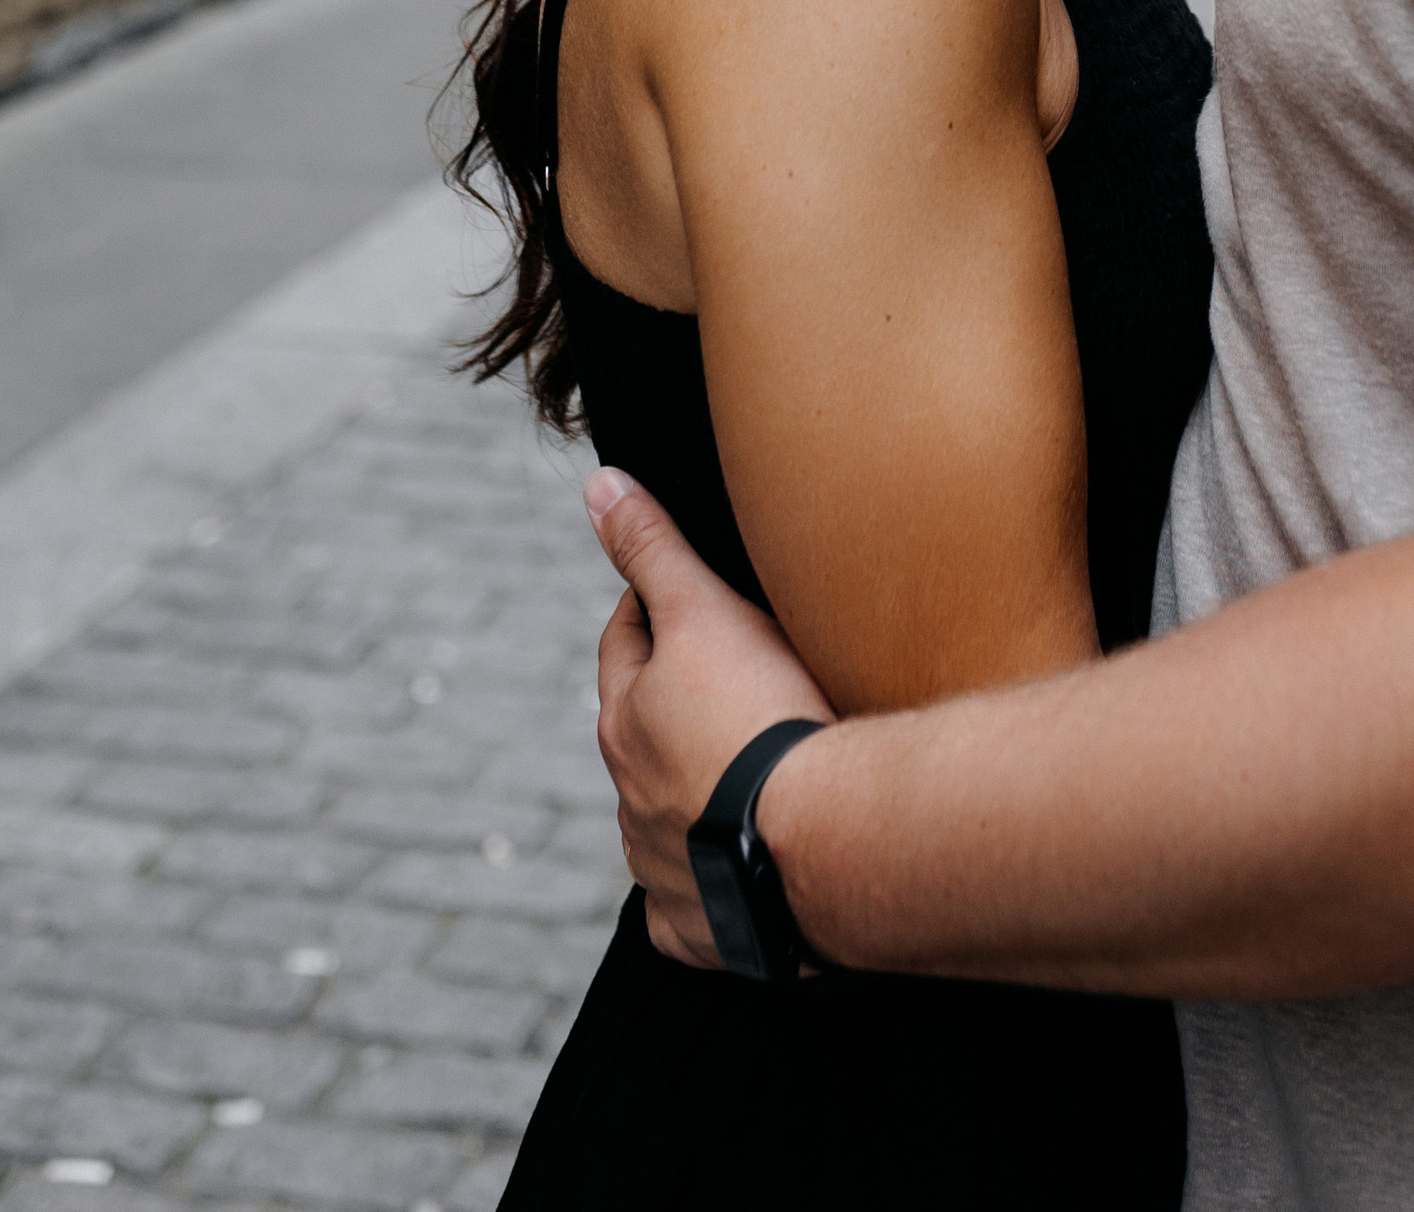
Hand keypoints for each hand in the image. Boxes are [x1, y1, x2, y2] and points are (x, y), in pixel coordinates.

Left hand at [586, 468, 832, 964]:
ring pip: (660, 819)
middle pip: (639, 734)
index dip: (649, 610)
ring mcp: (659, 868)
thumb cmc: (761, 716)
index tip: (679, 594)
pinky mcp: (698, 928)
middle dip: (665, 705)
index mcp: (624, 719)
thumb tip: (599, 485)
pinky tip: (735, 872)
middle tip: (717, 680)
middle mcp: (628, 798)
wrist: (814, 841)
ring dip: (686, 796)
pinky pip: (690, 907)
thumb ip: (650, 548)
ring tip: (740, 777)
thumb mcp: (703, 610)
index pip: (625, 643)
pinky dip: (704, 886)